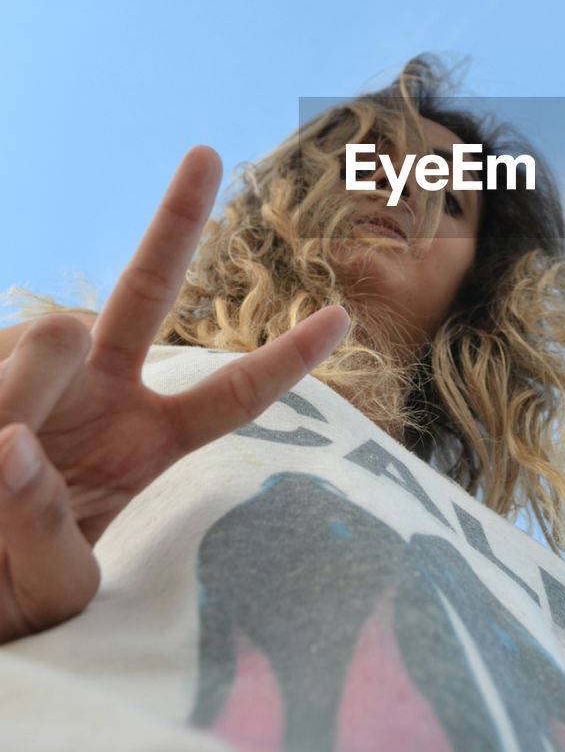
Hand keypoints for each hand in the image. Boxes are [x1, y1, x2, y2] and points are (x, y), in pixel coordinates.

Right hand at [0, 145, 349, 644]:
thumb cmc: (6, 596)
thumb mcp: (51, 590)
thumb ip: (46, 528)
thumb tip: (12, 440)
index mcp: (144, 443)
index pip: (229, 395)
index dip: (285, 358)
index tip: (343, 315)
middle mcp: (98, 395)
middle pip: (145, 292)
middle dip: (177, 223)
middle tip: (208, 155)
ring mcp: (36, 376)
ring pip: (49, 337)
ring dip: (24, 389)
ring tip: (2, 455)